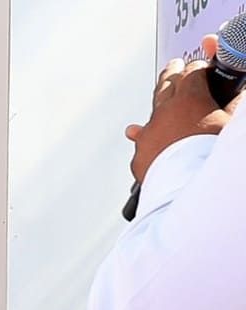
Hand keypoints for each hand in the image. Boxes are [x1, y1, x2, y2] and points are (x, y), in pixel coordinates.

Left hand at [128, 36, 235, 183]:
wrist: (189, 184)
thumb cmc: (211, 154)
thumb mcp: (230, 124)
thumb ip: (233, 105)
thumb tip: (238, 95)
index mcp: (189, 99)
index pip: (193, 72)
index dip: (199, 67)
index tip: (202, 67)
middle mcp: (164, 111)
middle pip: (167, 84)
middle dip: (174, 72)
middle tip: (176, 66)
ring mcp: (149, 132)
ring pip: (152, 109)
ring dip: (158, 98)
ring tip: (160, 90)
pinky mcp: (141, 153)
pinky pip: (140, 140)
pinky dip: (141, 134)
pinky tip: (134, 131)